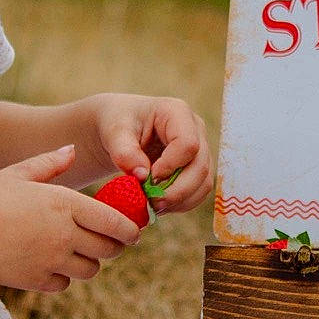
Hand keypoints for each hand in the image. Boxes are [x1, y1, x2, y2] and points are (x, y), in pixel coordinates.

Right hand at [0, 144, 140, 293]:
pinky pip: (65, 283)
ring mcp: (52, 260)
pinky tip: (52, 263)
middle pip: (109, 249)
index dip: (130, 229)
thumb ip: (50, 163)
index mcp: (65, 204)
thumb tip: (72, 150)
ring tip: (79, 252)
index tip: (133, 231)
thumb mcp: (18, 173)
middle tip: (110, 242)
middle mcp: (64, 234)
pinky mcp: (37, 281)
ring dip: (90, 262)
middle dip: (114, 246)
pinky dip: (63, 276)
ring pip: (91, 269)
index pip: (114, 222)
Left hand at [91, 93, 213, 215]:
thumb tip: (142, 176)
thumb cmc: (118, 123)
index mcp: (177, 112)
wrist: (120, 129)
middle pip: (200, 166)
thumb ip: (124, 152)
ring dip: (180, 201)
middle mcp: (195, 129)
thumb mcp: (114, 133)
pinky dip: (181, 204)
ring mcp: (200, 149)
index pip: (187, 144)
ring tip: (154, 206)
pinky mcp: (197, 167)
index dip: (170, 166)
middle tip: (152, 203)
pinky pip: (198, 192)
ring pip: (203, 183)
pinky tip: (160, 205)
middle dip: (177, 191)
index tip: (147, 178)